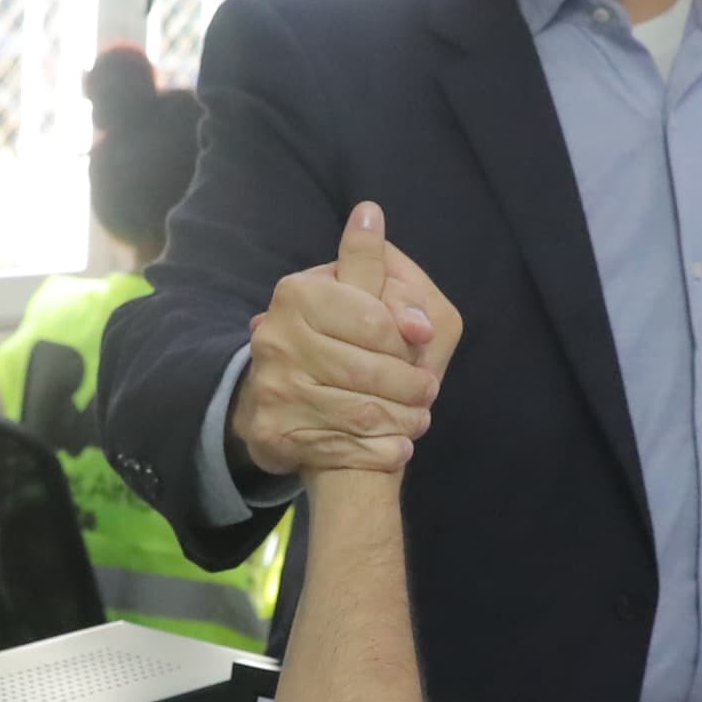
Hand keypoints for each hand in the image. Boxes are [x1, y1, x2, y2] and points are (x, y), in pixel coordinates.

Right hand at [233, 204, 463, 479]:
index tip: (426, 339)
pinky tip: (396, 447)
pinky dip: (378, 451)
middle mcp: (276, 338)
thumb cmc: (333, 340)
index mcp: (297, 294)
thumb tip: (388, 250)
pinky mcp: (273, 433)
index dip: (406, 334)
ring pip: (360, 412)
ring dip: (402, 421)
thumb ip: (382, 279)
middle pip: (368, 369)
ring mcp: (272, 387)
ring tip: (419, 420)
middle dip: (410, 385)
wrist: (281, 403)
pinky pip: (341, 447)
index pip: (370, 318)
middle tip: (429, 391)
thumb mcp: (357, 298)